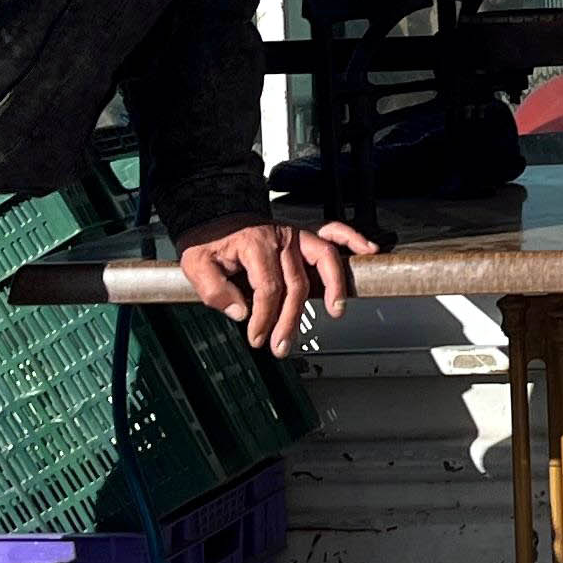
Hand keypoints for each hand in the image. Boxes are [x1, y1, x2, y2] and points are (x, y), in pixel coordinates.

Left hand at [175, 215, 377, 352]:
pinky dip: (352, 239)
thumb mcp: (196, 265)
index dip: (264, 317)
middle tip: (282, 345)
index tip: (257, 337)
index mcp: (254, 244)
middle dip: (291, 319)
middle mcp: (280, 237)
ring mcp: (295, 235)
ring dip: (334, 286)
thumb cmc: (209, 241)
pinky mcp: (303, 235)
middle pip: (297, 283)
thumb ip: (214, 291)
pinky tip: (367, 251)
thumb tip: (241, 312)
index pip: (268, 288)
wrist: (213, 217)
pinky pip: (334, 232)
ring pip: (323, 260)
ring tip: (336, 310)